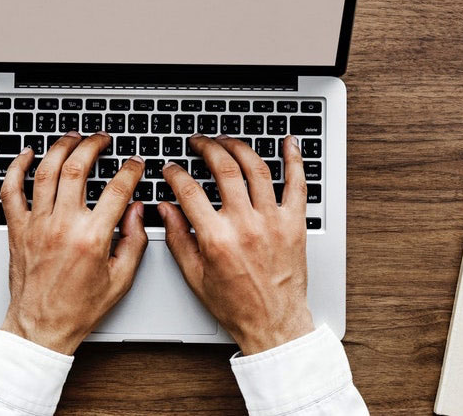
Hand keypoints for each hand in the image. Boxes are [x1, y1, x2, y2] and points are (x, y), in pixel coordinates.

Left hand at [0, 131, 148, 354]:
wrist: (41, 326)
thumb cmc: (78, 308)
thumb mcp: (121, 279)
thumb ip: (135, 241)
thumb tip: (139, 211)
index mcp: (92, 237)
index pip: (117, 189)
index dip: (130, 169)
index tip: (134, 163)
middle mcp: (63, 225)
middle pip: (78, 168)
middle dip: (93, 145)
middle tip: (102, 139)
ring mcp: (37, 224)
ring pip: (46, 171)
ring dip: (61, 147)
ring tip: (73, 137)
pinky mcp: (17, 229)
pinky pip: (11, 190)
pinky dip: (17, 167)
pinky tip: (28, 154)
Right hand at [159, 133, 313, 354]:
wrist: (273, 323)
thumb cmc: (236, 305)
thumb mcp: (194, 275)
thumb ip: (177, 237)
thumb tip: (164, 209)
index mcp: (217, 238)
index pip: (189, 190)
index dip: (175, 173)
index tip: (171, 168)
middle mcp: (246, 225)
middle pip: (224, 169)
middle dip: (207, 147)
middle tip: (199, 142)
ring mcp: (273, 221)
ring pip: (257, 169)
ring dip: (240, 147)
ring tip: (227, 140)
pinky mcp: (295, 223)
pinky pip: (297, 184)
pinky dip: (294, 160)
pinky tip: (289, 143)